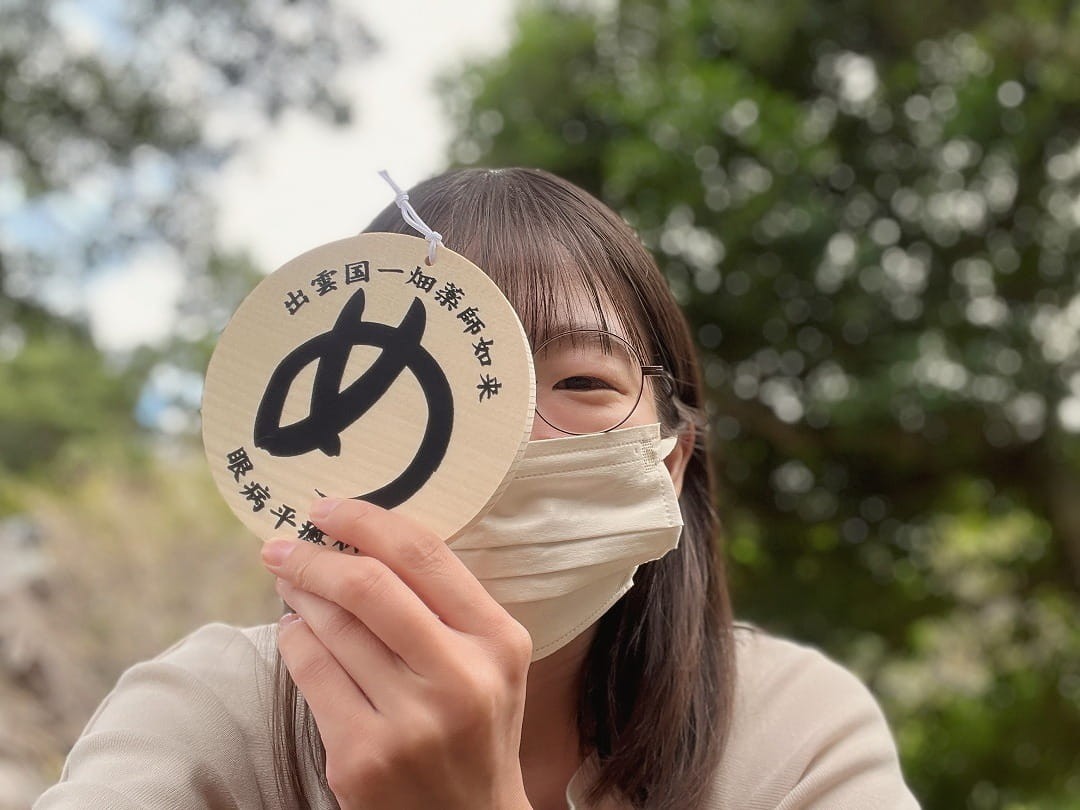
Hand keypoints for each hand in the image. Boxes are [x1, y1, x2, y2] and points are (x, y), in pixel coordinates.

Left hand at [261, 498, 533, 809]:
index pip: (425, 555)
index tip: (328, 508)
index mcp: (498, 641)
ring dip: (298, 595)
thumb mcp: (489, 662)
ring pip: (330, 627)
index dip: (367, 520)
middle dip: (315, 556)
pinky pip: (309, 672)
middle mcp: (460, 678)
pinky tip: (295, 633)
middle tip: (284, 546)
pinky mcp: (362, 758)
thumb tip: (362, 539)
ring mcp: (410, 722)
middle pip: (369, 586)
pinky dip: (294, 640)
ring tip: (288, 583)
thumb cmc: (474, 727)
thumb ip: (444, 605)